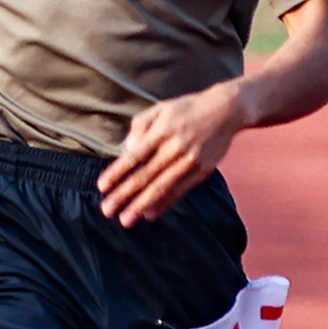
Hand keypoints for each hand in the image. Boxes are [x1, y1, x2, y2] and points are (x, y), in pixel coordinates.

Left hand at [98, 82, 243, 225]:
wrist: (225, 110)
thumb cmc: (187, 109)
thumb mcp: (161, 108)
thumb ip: (140, 126)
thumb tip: (127, 149)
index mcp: (162, 130)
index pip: (134, 155)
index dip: (117, 172)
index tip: (102, 186)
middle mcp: (175, 147)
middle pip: (146, 175)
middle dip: (124, 195)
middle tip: (107, 211)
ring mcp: (190, 160)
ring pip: (162, 186)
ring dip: (142, 205)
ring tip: (126, 219)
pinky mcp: (203, 170)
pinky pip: (180, 190)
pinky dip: (165, 203)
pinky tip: (150, 214)